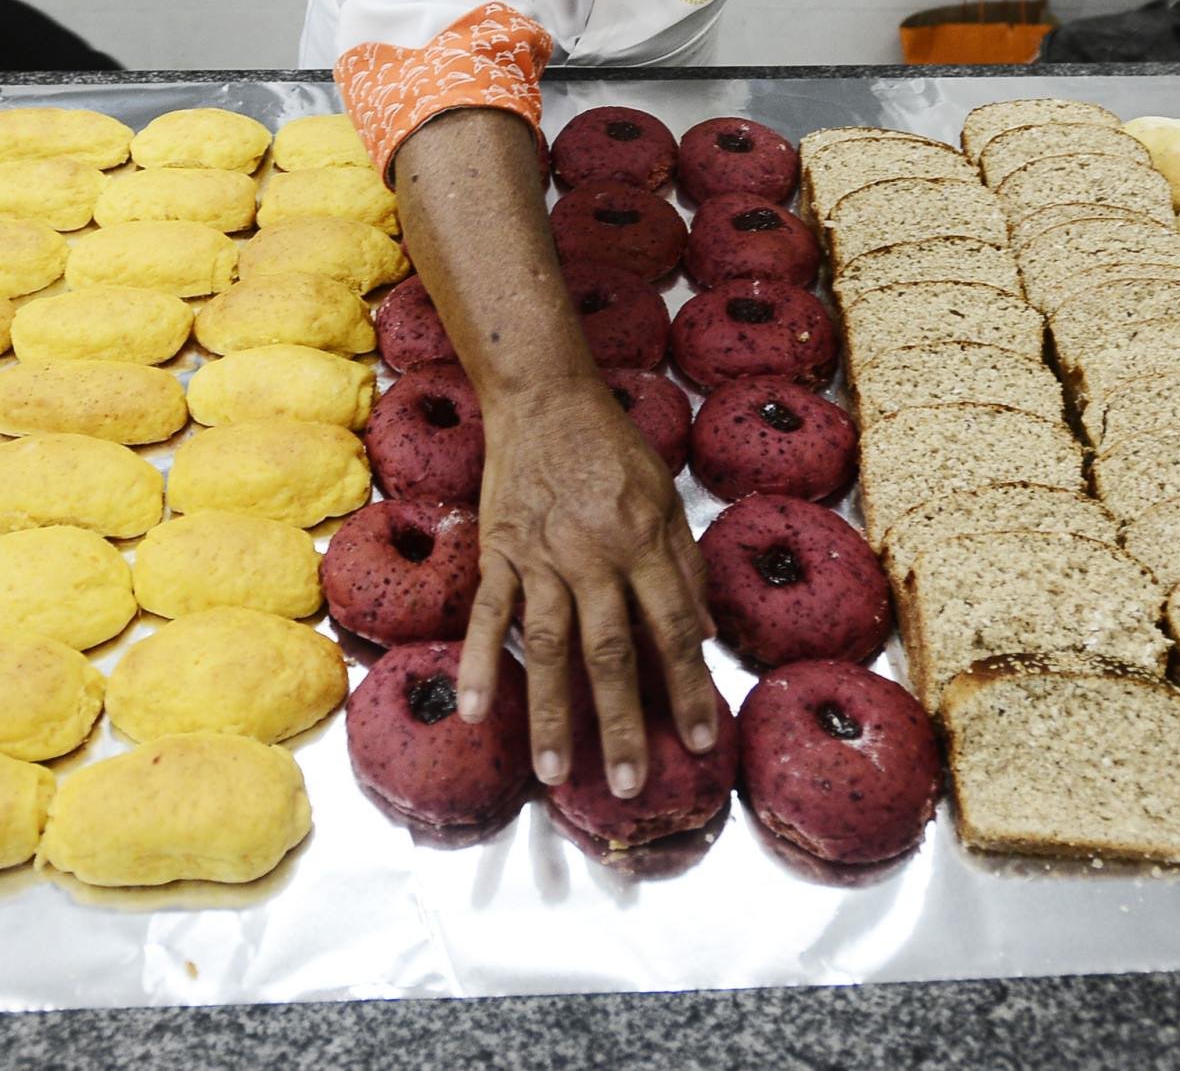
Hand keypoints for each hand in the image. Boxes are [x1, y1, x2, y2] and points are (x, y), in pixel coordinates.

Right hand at [458, 378, 718, 797]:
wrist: (543, 397)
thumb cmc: (610, 445)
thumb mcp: (664, 496)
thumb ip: (683, 564)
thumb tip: (703, 632)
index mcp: (642, 542)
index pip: (671, 629)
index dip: (688, 688)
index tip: (700, 740)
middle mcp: (592, 555)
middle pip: (609, 652)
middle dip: (621, 723)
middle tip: (630, 784)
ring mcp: (540, 556)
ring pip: (546, 646)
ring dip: (551, 713)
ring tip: (556, 773)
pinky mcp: (498, 551)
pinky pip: (487, 614)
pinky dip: (478, 662)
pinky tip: (476, 711)